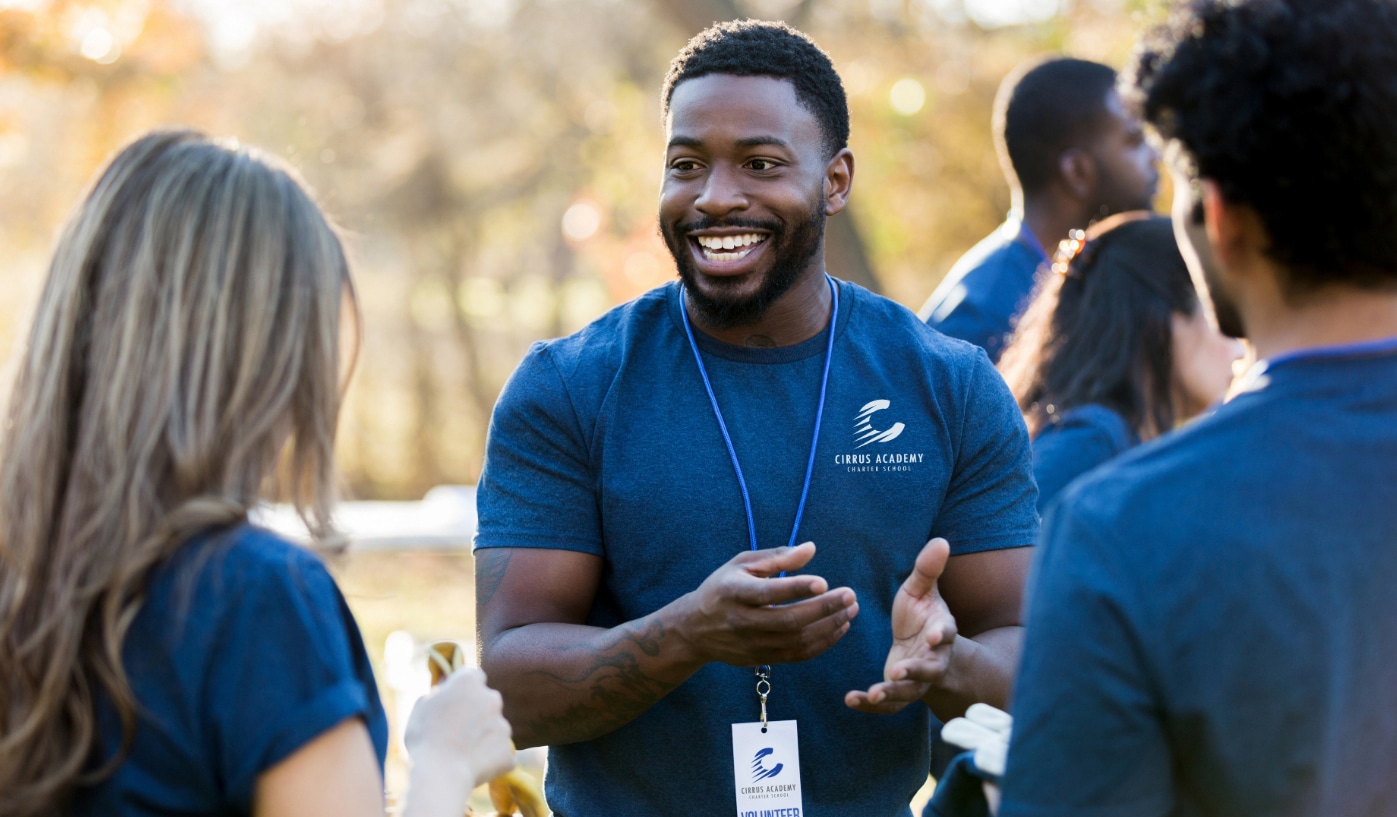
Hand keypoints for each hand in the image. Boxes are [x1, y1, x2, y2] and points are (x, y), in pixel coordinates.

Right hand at [405, 667, 514, 786]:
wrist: (441, 774)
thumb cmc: (425, 738)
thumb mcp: (421, 707)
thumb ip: (437, 691)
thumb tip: (445, 685)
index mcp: (469, 681)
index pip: (474, 676)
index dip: (463, 689)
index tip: (454, 701)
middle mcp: (491, 698)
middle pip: (487, 700)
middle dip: (477, 711)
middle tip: (458, 730)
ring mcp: (503, 724)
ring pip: (495, 726)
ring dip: (484, 734)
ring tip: (463, 752)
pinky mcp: (508, 749)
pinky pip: (500, 751)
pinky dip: (490, 758)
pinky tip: (473, 766)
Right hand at [676, 542, 858, 665]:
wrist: (695, 629)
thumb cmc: (723, 588)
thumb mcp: (742, 564)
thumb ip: (777, 558)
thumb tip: (811, 549)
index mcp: (735, 592)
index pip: (769, 593)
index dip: (797, 588)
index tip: (824, 582)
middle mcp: (742, 621)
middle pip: (789, 620)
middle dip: (823, 609)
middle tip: (850, 596)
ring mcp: (752, 644)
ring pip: (797, 641)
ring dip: (829, 626)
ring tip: (850, 611)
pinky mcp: (761, 659)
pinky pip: (798, 655)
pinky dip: (823, 643)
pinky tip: (839, 627)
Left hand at [845, 537, 955, 713]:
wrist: (921, 643)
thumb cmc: (921, 613)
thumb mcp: (921, 590)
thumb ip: (928, 570)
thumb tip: (941, 540)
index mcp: (942, 630)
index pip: (947, 634)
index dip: (942, 635)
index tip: (935, 635)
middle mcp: (934, 658)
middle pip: (930, 669)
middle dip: (916, 671)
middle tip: (898, 672)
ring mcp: (918, 680)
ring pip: (909, 692)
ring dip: (892, 694)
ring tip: (873, 693)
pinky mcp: (901, 692)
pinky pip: (889, 704)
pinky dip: (871, 705)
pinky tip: (851, 700)